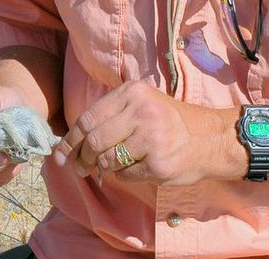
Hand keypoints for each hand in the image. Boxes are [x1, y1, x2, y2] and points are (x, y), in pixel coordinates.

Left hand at [53, 81, 241, 185]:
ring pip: (106, 160)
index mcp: (132, 92)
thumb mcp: (141, 103)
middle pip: (94, 141)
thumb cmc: (168, 121)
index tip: (60, 154)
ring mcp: (151, 137)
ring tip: (116, 163)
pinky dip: (125, 175)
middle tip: (81, 167)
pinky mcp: (158, 163)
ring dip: (104, 167)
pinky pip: (125, 175)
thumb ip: (109, 115)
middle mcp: (141, 111)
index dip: (70, 139)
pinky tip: (139, 166)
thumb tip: (69, 143)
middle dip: (82, 158)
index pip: (88, 118)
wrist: (208, 138)